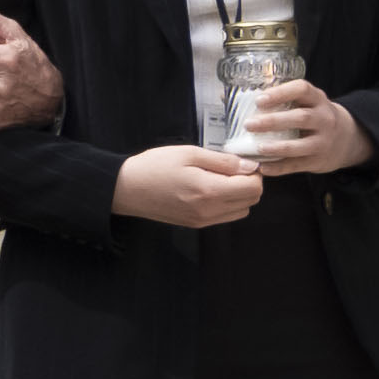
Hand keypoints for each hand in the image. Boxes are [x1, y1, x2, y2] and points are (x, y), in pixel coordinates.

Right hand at [112, 141, 265, 229]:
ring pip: (241, 210)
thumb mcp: (188, 153)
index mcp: (209, 191)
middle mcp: (210, 211)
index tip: (240, 162)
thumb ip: (222, 160)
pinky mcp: (195, 224)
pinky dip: (227, 203)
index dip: (253, 172)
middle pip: (251, 200)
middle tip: (230, 168)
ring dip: (239, 195)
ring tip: (219, 179)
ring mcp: (203, 221)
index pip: (253, 187)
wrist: (125, 189)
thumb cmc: (153, 166)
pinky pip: (225, 216)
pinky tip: (209, 190)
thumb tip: (249, 166)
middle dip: (249, 183)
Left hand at [235, 80, 368, 179]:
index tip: (259, 99)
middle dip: (274, 121)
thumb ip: (277, 100)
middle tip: (249, 124)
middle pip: (301, 118)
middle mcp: (324, 118)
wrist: (347, 139)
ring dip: (277, 147)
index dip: (281, 93)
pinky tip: (262, 168)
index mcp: (317, 99)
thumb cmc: (313, 117)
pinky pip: (297, 165)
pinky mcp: (319, 160)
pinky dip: (279, 168)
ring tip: (257, 148)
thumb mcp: (305, 103)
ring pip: (301, 145)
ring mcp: (323, 141)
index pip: (302, 90)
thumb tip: (227, 97)